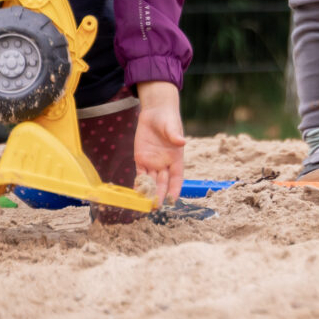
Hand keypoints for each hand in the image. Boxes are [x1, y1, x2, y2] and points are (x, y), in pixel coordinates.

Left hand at [134, 81, 185, 202]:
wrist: (155, 111)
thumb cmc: (168, 118)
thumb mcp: (171, 126)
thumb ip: (174, 135)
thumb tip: (182, 141)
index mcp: (176, 158)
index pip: (177, 178)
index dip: (175, 190)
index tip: (172, 201)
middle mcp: (165, 164)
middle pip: (163, 184)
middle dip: (160, 195)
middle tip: (155, 207)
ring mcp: (152, 163)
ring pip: (151, 182)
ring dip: (149, 193)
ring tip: (145, 205)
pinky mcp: (141, 159)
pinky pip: (140, 174)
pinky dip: (139, 184)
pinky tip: (136, 193)